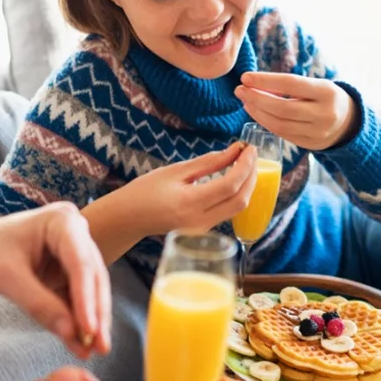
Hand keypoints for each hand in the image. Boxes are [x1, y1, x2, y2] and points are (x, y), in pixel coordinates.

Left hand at [0, 203, 110, 359]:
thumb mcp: (6, 277)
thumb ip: (39, 304)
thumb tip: (71, 332)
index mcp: (61, 221)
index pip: (81, 264)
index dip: (87, 299)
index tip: (89, 330)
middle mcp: (74, 232)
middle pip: (93, 277)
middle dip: (96, 313)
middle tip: (101, 346)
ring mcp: (71, 251)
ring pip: (90, 289)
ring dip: (91, 320)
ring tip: (94, 349)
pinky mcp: (64, 270)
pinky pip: (76, 297)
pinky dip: (77, 319)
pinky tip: (80, 344)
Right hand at [117, 142, 258, 235]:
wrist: (129, 219)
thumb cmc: (146, 191)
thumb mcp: (176, 171)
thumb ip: (208, 162)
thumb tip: (235, 151)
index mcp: (190, 203)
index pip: (230, 184)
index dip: (245, 165)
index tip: (250, 148)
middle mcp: (199, 221)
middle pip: (240, 200)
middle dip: (251, 176)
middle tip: (251, 155)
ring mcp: (203, 230)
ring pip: (237, 208)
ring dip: (246, 185)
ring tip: (245, 164)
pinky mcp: (204, 232)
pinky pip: (228, 213)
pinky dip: (236, 195)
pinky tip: (234, 179)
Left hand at [235, 72, 357, 150]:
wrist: (348, 122)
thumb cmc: (324, 97)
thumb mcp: (316, 85)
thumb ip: (290, 85)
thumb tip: (254, 83)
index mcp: (326, 92)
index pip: (291, 84)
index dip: (265, 80)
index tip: (245, 77)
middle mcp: (324, 114)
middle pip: (282, 107)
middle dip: (257, 98)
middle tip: (240, 90)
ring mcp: (318, 132)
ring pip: (279, 124)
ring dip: (257, 112)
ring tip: (245, 100)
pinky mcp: (310, 144)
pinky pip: (282, 134)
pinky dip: (265, 122)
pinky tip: (255, 112)